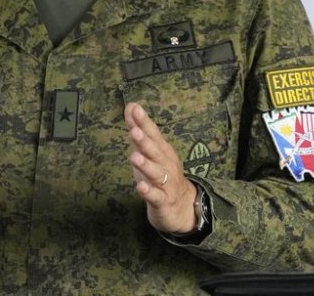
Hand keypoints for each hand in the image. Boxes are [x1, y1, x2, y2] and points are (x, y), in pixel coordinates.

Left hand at [124, 102, 197, 233]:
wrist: (183, 207)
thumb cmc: (162, 175)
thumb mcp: (149, 152)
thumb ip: (139, 130)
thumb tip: (130, 106)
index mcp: (162, 151)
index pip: (153, 134)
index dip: (144, 122)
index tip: (135, 108)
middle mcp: (166, 164)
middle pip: (155, 151)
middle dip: (145, 141)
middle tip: (135, 131)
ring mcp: (166, 183)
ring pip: (156, 173)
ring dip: (146, 165)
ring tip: (135, 157)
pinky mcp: (163, 201)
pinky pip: (155, 196)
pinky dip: (148, 191)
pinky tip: (140, 186)